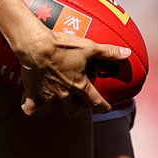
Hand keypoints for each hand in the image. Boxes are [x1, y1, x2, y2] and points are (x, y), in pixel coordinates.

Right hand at [16, 29, 130, 117]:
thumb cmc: (62, 46)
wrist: (36, 46)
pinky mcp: (32, 94)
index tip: (106, 108)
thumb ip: (108, 51)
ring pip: (51, 112)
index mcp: (79, 85)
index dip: (103, 106)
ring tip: (52, 100)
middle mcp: (64, 94)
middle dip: (75, 108)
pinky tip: (30, 103)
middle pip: (72, 111)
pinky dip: (30, 107)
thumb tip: (127, 53)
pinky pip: (30, 109)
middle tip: (74, 100)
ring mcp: (47, 96)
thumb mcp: (88, 46)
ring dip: (52, 108)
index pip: (96, 101)